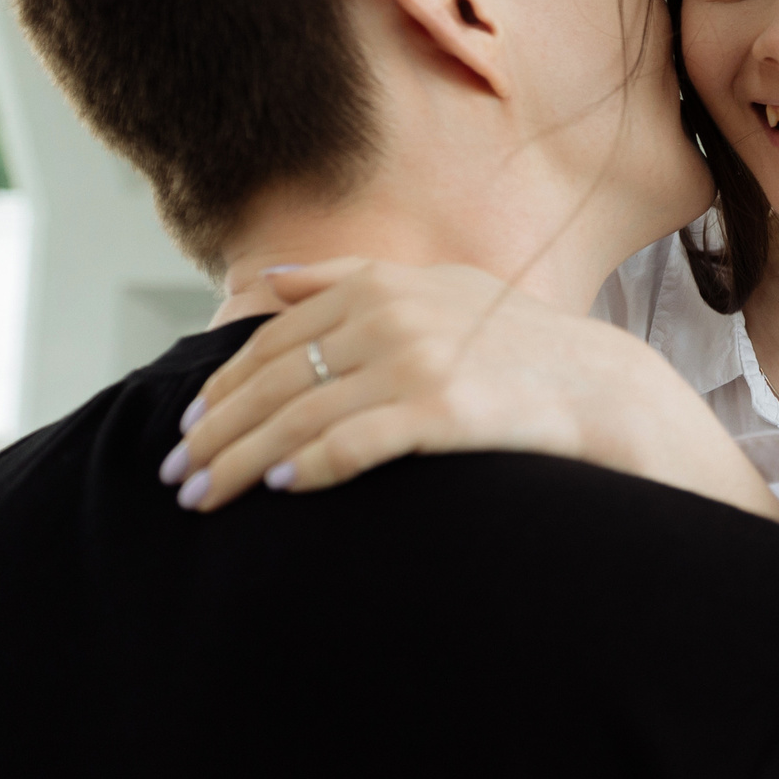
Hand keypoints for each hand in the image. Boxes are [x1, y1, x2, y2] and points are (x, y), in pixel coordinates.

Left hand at [164, 260, 778, 522]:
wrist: (603, 389)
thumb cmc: (514, 346)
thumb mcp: (437, 289)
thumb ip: (347, 280)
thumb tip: (267, 282)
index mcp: (381, 285)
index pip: (273, 341)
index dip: (221, 388)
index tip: (186, 428)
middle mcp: (391, 315)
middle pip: (273, 380)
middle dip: (213, 432)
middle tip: (175, 475)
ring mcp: (416, 360)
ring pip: (298, 417)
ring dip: (240, 462)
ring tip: (204, 498)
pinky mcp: (442, 409)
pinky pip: (353, 442)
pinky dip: (308, 466)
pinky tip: (280, 490)